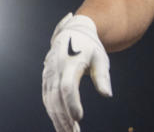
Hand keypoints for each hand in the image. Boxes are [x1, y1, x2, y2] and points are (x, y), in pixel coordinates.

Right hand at [42, 13, 111, 131]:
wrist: (72, 31)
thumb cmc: (90, 47)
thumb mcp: (100, 58)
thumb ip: (102, 76)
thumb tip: (107, 94)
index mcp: (70, 62)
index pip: (67, 86)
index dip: (72, 103)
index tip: (79, 118)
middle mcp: (55, 68)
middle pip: (56, 97)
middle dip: (63, 118)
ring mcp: (48, 73)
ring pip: (49, 100)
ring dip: (57, 119)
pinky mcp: (46, 78)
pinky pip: (47, 98)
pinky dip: (53, 112)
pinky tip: (61, 124)